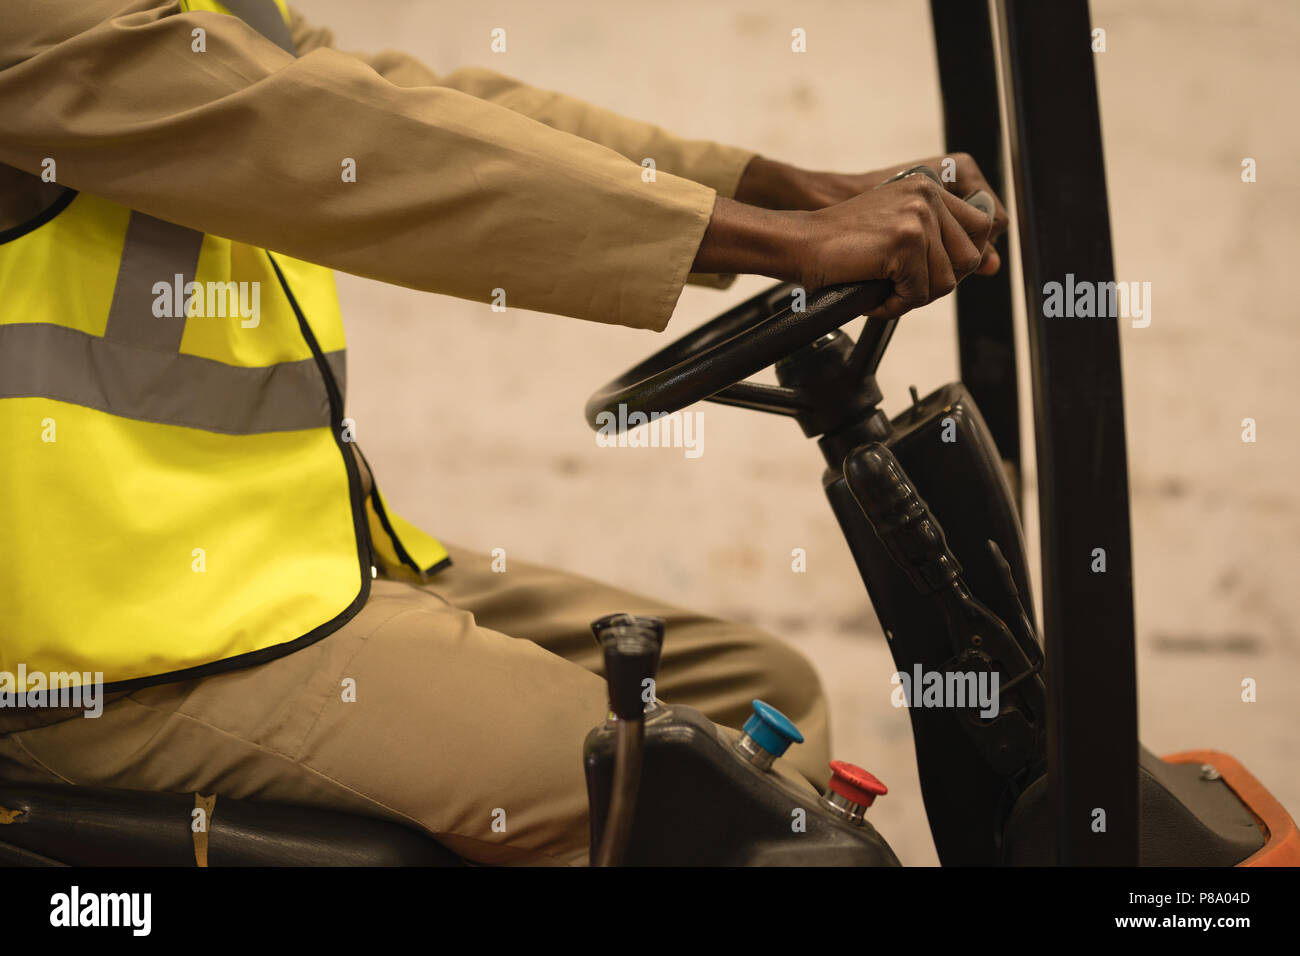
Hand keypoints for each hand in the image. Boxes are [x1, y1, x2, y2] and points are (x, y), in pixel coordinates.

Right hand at [734, 153, 1007, 274]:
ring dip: (916, 296)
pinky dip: (896, 305)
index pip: (983, 225)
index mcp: (929, 185)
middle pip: (971, 256)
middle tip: (904, 285)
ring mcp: (918, 215)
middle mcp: (928, 194)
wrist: (800, 244)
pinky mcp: (904, 240)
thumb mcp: (898, 229)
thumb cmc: (843, 245)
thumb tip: (994, 264)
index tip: (932, 272)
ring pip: (948, 280)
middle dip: (940, 281)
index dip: (964, 258)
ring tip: (885, 290)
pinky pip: (920, 292)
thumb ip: (941, 240)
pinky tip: (873, 295)